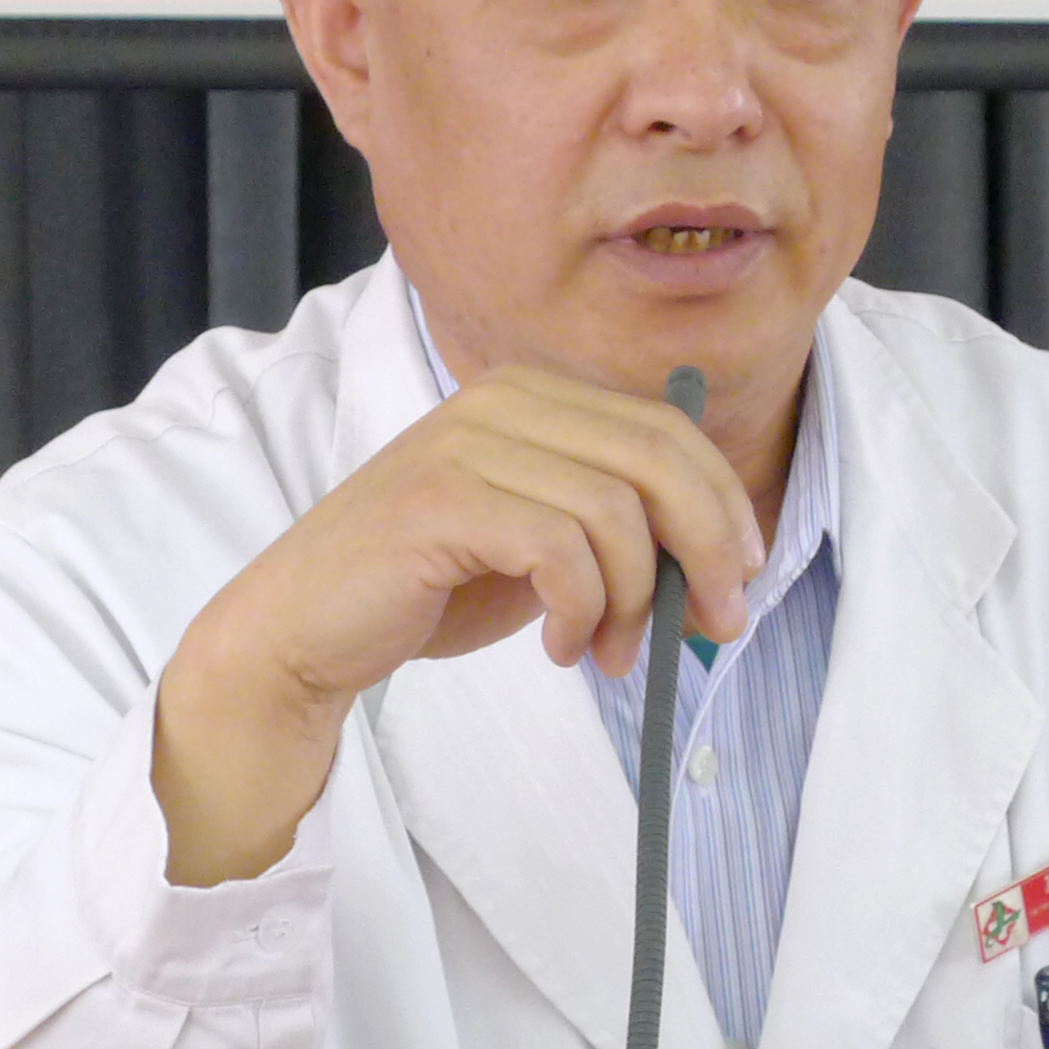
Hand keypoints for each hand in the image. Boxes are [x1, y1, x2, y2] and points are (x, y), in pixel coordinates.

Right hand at [150, 368, 765, 885]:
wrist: (305, 631)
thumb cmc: (430, 589)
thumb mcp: (544, 546)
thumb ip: (619, 533)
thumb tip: (722, 568)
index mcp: (533, 395)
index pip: (666, 428)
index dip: (724, 501)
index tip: (743, 574)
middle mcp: (501, 401)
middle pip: (658, 457)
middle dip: (708, 547)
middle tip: (714, 623)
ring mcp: (466, 445)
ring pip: (615, 511)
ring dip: (634, 600)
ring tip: (608, 652)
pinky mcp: (441, 502)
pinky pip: (560, 549)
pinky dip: (581, 610)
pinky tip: (558, 647)